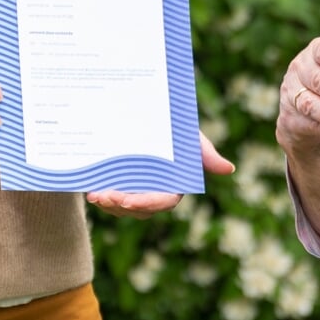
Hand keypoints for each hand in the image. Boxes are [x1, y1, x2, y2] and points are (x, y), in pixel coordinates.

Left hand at [86, 132, 234, 217]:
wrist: (143, 110)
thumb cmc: (174, 125)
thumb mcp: (188, 135)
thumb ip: (205, 153)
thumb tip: (228, 169)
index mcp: (175, 184)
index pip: (164, 201)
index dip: (147, 204)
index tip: (129, 202)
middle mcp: (155, 191)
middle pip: (141, 208)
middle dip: (123, 206)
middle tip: (106, 197)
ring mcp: (135, 189)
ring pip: (122, 207)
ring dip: (109, 204)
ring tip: (96, 195)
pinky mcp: (117, 183)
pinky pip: (110, 197)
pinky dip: (100, 196)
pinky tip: (90, 189)